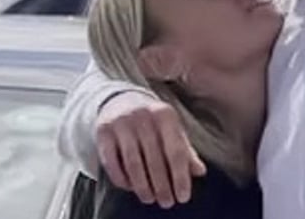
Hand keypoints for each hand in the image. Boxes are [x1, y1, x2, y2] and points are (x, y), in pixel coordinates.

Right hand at [96, 91, 206, 207]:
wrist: (120, 101)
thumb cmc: (153, 122)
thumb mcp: (172, 130)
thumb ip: (186, 150)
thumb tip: (200, 172)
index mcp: (165, 115)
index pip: (175, 151)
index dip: (180, 177)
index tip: (183, 197)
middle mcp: (143, 116)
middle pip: (154, 160)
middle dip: (162, 185)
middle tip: (167, 202)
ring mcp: (122, 123)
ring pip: (133, 163)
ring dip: (142, 186)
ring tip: (149, 199)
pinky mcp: (103, 131)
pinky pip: (112, 162)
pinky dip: (122, 178)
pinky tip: (130, 188)